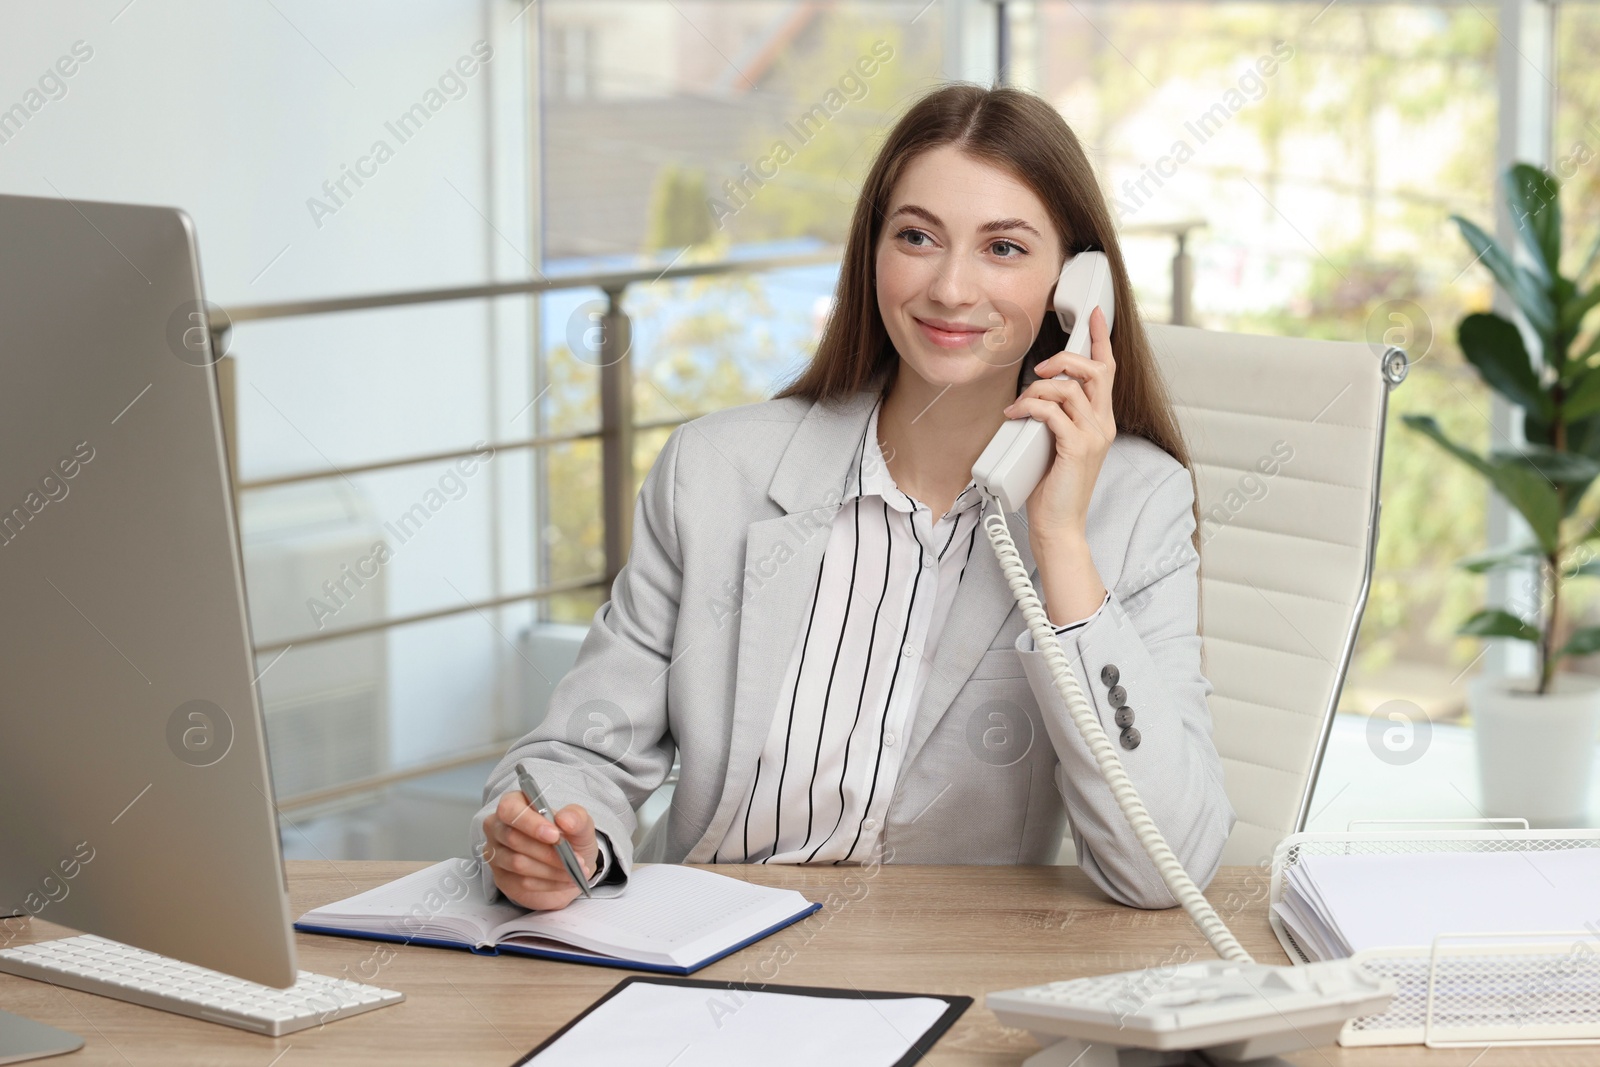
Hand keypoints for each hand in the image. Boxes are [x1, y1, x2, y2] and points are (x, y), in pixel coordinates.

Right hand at [482, 793, 598, 910]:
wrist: (570, 863)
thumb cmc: (569, 836)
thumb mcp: (580, 823)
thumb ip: (576, 817)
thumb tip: (564, 820)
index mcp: (513, 804)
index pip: (509, 809)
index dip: (530, 822)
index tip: (554, 835)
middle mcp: (498, 828)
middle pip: (513, 838)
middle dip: (547, 851)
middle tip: (575, 858)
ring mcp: (496, 855)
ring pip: (518, 863)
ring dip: (551, 869)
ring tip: (575, 870)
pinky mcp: (502, 879)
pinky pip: (522, 882)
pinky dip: (549, 883)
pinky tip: (566, 880)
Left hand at [1002, 304, 1115, 541]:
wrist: (1058, 526)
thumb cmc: (1052, 489)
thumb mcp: (1055, 444)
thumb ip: (1053, 418)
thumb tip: (1031, 397)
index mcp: (1100, 421)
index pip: (1108, 370)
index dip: (1100, 339)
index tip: (1093, 313)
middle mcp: (1103, 424)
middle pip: (1096, 369)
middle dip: (1065, 358)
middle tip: (1040, 368)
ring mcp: (1093, 436)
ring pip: (1071, 388)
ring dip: (1038, 389)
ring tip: (1019, 405)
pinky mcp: (1078, 448)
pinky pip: (1053, 412)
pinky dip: (1030, 407)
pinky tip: (1014, 416)